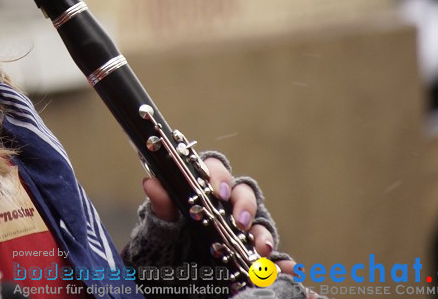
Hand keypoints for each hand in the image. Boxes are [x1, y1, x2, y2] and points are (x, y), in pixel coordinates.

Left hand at [140, 157, 294, 275]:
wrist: (168, 269)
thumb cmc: (167, 238)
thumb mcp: (161, 224)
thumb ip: (161, 206)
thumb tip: (151, 183)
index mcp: (203, 187)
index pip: (215, 169)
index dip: (219, 176)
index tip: (217, 191)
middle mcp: (227, 204)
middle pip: (243, 192)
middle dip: (244, 204)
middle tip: (240, 221)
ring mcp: (241, 228)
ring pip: (260, 222)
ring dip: (263, 233)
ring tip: (262, 249)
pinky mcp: (251, 251)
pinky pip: (270, 255)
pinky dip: (280, 262)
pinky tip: (286, 268)